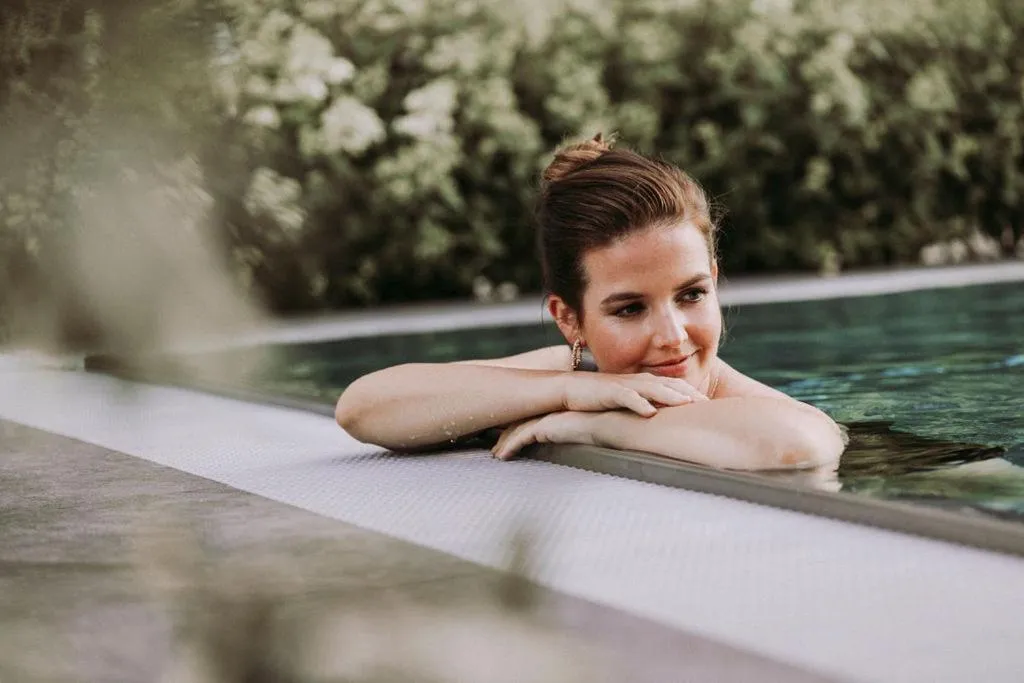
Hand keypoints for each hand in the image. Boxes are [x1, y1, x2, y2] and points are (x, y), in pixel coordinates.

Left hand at [491, 411, 597, 460]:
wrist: (608, 424)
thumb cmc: (603, 430)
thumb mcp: (584, 433)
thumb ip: (572, 436)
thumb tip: (571, 446)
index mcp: (558, 412)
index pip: (532, 419)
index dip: (519, 429)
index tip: (510, 439)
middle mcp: (549, 412)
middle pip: (521, 424)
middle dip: (507, 436)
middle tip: (497, 447)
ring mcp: (545, 418)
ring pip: (517, 431)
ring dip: (504, 443)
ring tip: (497, 455)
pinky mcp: (542, 427)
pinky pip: (520, 438)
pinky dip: (510, 447)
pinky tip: (502, 456)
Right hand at [560, 371, 707, 417]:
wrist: (568, 389)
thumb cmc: (596, 397)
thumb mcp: (624, 402)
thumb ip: (642, 406)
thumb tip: (658, 419)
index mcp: (642, 383)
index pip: (671, 385)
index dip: (690, 392)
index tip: (708, 403)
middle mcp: (636, 381)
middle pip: (667, 385)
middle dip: (688, 393)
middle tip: (707, 404)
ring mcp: (623, 385)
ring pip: (651, 388)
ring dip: (670, 396)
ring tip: (687, 404)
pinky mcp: (609, 392)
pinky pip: (626, 397)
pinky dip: (639, 403)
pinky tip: (650, 412)